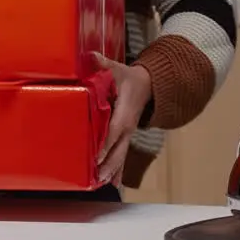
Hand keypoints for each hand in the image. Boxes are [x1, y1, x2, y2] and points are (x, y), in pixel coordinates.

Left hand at [94, 52, 152, 187]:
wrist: (148, 85)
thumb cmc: (129, 78)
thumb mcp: (117, 69)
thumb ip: (103, 64)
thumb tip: (91, 56)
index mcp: (124, 112)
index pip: (114, 130)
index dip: (105, 143)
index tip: (95, 156)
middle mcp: (127, 127)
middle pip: (118, 149)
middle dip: (108, 164)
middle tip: (97, 177)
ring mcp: (128, 134)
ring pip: (121, 155)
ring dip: (113, 170)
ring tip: (103, 183)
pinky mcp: (126, 137)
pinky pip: (122, 155)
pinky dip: (117, 169)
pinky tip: (112, 182)